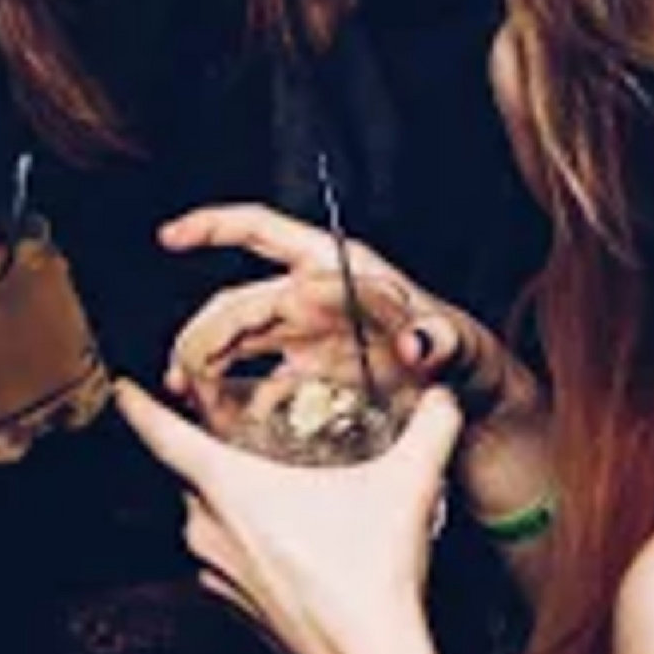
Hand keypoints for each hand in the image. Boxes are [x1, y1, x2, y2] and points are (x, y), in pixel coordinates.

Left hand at [118, 380, 455, 653]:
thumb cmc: (372, 578)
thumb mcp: (406, 487)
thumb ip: (430, 428)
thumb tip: (445, 390)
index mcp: (227, 486)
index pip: (161, 433)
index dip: (137, 404)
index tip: (120, 386)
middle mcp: (206, 526)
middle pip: (188, 472)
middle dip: (205, 450)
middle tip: (231, 428)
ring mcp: (214, 570)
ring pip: (204, 516)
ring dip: (228, 499)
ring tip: (269, 484)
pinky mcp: (230, 604)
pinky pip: (221, 553)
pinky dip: (242, 537)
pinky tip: (284, 537)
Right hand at [160, 205, 549, 520]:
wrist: (482, 424)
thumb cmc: (477, 366)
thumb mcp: (467, 347)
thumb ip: (442, 341)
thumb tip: (416, 342)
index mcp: (340, 271)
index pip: (265, 233)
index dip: (215, 228)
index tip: (170, 236)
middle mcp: (316, 301)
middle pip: (241, 301)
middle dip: (204, 330)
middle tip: (183, 372)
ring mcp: (308, 342)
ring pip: (239, 343)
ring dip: (206, 366)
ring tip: (186, 397)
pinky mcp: (310, 384)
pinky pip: (259, 387)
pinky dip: (235, 404)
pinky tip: (222, 425)